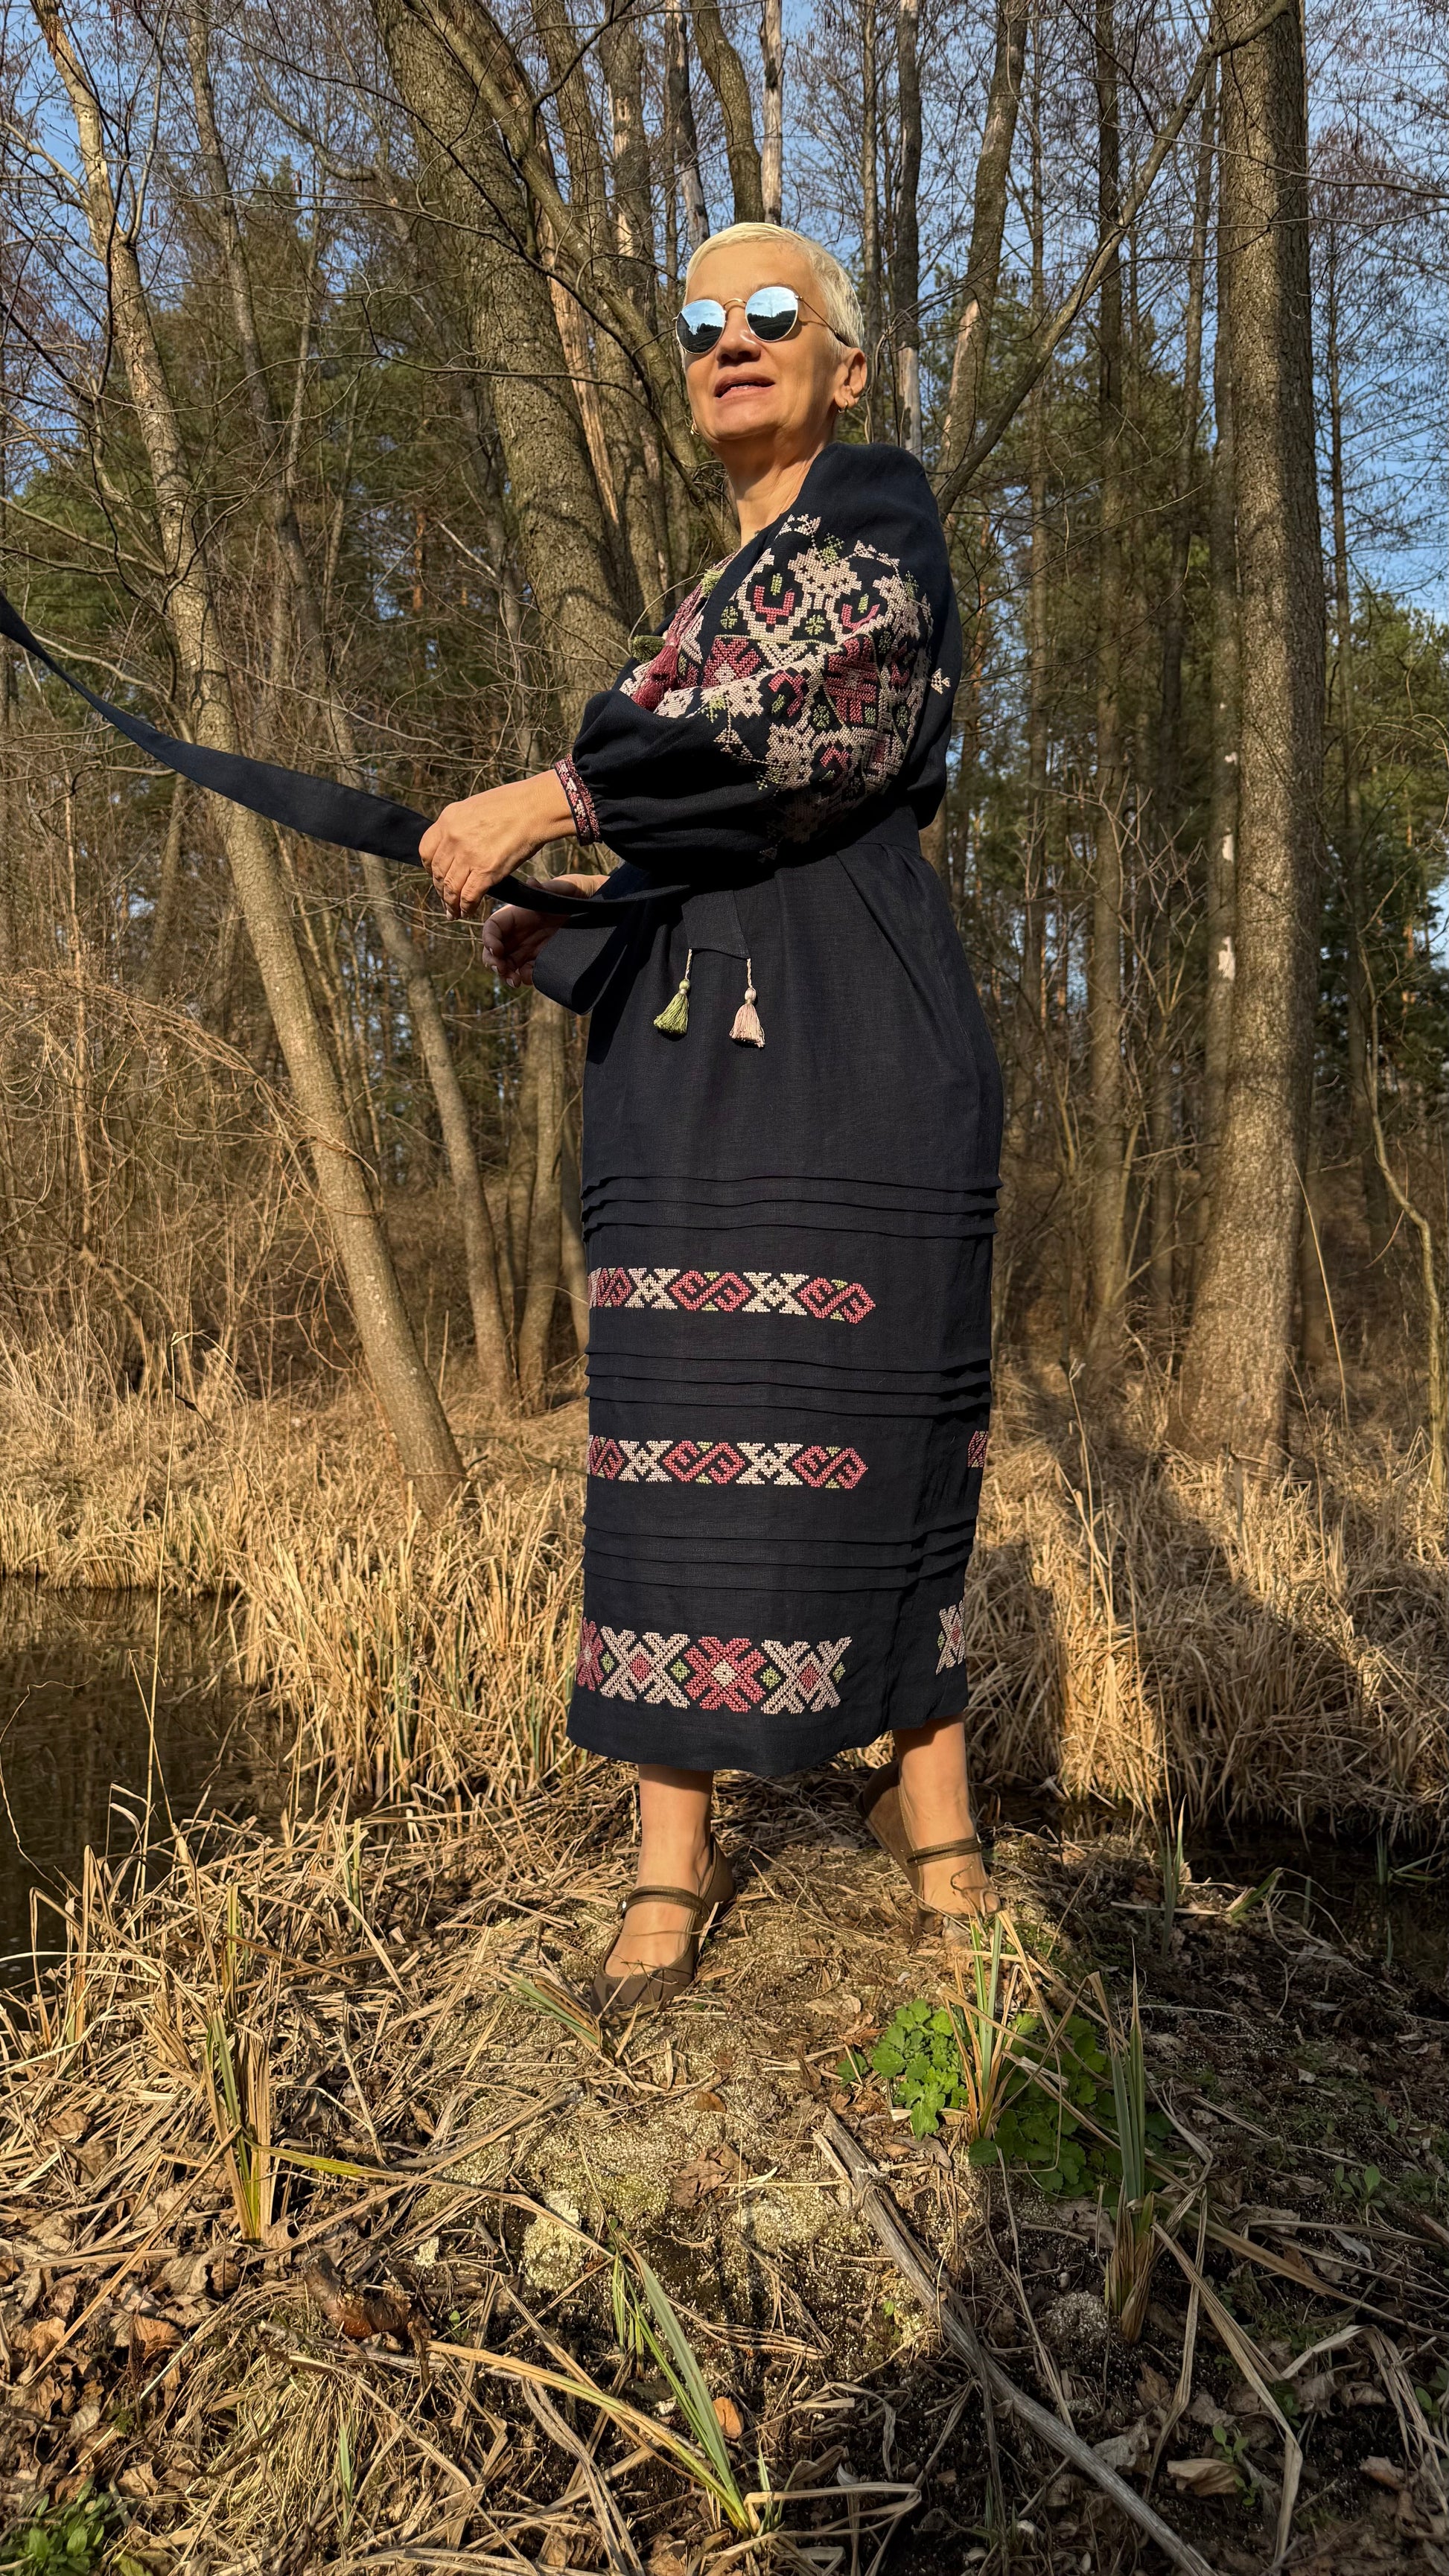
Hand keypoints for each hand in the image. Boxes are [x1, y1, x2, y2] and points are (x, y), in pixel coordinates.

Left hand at [420, 770, 575, 917]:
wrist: (534, 808)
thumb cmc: (513, 804)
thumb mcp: (474, 807)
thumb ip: (461, 826)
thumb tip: (458, 844)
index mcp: (448, 819)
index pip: (426, 851)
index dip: (429, 868)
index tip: (436, 876)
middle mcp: (453, 838)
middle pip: (437, 872)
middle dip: (440, 889)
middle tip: (446, 898)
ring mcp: (468, 855)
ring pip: (450, 887)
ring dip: (451, 903)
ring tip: (454, 912)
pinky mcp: (486, 871)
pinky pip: (468, 896)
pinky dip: (466, 907)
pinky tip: (467, 912)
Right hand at [481, 877, 607, 986]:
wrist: (600, 908)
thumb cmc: (579, 892)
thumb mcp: (566, 887)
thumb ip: (549, 889)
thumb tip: (532, 884)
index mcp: (520, 913)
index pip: (494, 926)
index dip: (489, 938)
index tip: (497, 950)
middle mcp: (521, 931)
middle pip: (495, 948)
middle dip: (493, 961)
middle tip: (503, 971)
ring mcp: (531, 947)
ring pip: (508, 963)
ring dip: (506, 974)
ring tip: (515, 981)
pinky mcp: (544, 959)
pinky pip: (527, 972)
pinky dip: (524, 978)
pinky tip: (529, 979)